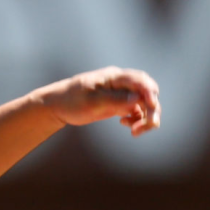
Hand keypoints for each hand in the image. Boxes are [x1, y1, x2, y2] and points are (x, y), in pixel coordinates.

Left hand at [34, 66, 160, 136]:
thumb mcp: (91, 101)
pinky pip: (136, 110)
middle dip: (151, 109)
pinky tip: (126, 125)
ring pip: (143, 103)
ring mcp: (120, 93)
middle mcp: (120, 83)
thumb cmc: (71, 101)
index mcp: (114, 77)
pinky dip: (136, 119)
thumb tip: (137, 100)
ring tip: (135, 132)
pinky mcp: (119, 103)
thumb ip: (115, 99)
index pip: (140, 81)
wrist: (57, 106)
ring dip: (144, 117)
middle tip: (150, 125)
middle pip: (146, 92)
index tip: (152, 107)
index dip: (150, 93)